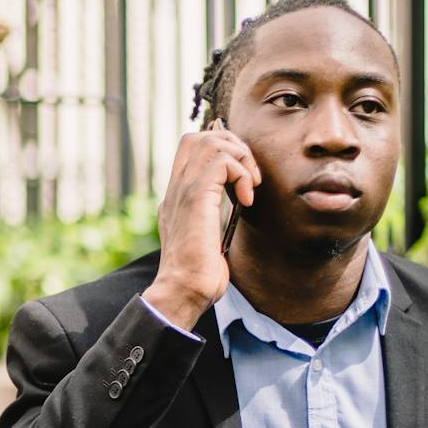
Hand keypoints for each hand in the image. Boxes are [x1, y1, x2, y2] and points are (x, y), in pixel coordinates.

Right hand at [145, 119, 261, 329]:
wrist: (184, 290)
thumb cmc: (198, 274)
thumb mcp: (207, 236)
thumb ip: (213, 215)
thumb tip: (235, 201)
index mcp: (177, 195)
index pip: (191, 149)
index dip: (221, 149)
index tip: (242, 174)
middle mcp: (177, 187)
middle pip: (199, 137)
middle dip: (232, 146)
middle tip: (249, 175)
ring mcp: (184, 190)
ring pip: (211, 141)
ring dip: (241, 157)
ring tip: (251, 186)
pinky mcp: (197, 197)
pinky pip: (222, 162)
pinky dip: (242, 175)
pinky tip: (247, 200)